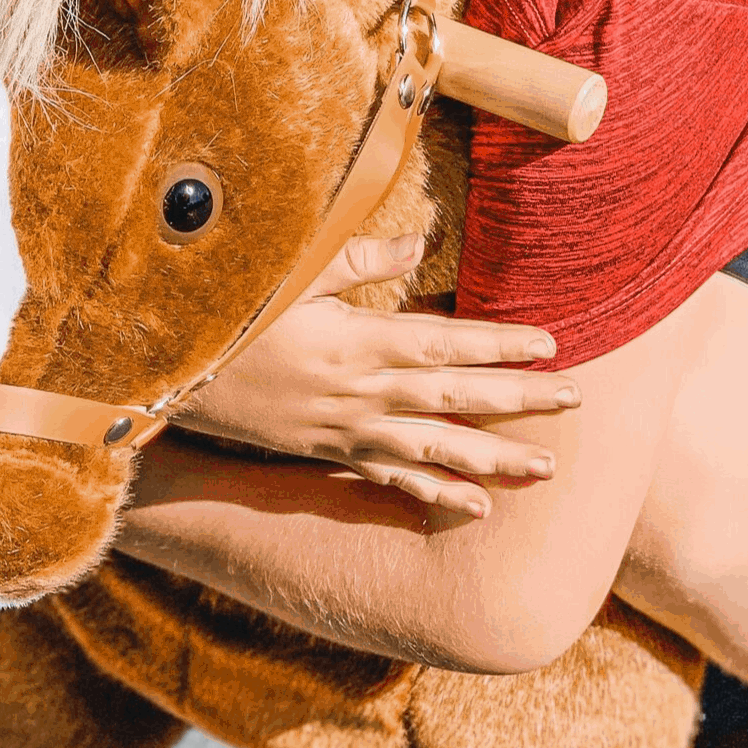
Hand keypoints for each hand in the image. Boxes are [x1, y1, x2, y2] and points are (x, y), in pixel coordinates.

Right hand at [167, 235, 580, 515]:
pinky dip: (435, 493)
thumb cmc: (233, 312)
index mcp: (358, 341)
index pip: (447, 343)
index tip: (552, 345)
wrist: (171, 374)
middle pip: (456, 397)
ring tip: (546, 469)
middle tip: (576, 403)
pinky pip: (392, 477)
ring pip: (436, 448)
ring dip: (494, 459)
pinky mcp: (330, 454)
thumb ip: (360, 258)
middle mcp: (362, 391)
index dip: (502, 345)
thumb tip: (421, 240)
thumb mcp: (293, 272)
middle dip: (520, 400)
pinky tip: (477, 508)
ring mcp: (348, 429)